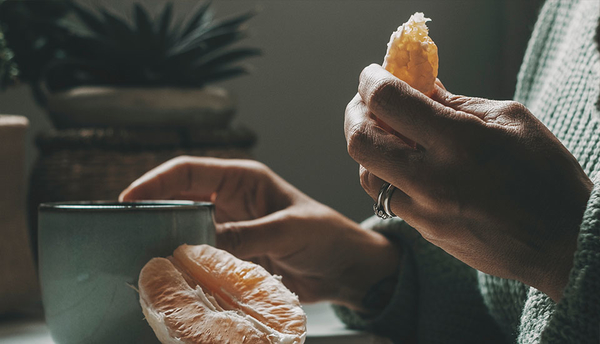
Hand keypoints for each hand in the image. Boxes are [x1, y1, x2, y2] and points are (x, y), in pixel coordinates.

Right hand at [119, 156, 399, 310]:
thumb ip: (245, 235)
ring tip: (141, 255)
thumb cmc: (326, 236)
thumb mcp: (288, 229)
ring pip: (185, 230)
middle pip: (179, 200)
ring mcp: (230, 229)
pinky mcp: (233, 254)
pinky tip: (171, 276)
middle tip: (126, 231)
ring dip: (166, 241)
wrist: (346, 270)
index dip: (156, 181)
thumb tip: (197, 246)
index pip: (189, 171)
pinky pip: (200, 256)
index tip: (129, 198)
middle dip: (153, 212)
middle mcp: (230, 200)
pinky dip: (185, 264)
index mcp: (243, 179)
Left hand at [345, 64, 592, 300]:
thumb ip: (456, 103)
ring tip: (387, 135)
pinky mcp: (426, 233)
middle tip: (366, 103)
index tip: (373, 75)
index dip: (372, 81)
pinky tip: (406, 165)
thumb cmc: (546, 175)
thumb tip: (419, 86)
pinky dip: (386, 175)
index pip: (390, 102)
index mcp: (460, 142)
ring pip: (366, 175)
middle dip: (355, 114)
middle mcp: (434, 180)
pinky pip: (388, 199)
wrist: (563, 242)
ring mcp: (426, 212)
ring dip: (368, 148)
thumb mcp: (509, 121)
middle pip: (360, 142)